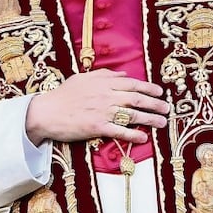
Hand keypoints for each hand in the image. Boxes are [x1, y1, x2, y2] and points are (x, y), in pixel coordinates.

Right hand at [25, 69, 169, 144]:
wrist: (45, 112)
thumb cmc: (63, 95)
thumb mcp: (83, 78)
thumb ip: (105, 75)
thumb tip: (124, 74)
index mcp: (104, 83)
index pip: (132, 84)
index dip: (149, 88)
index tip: (160, 92)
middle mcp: (106, 96)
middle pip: (137, 99)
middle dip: (155, 103)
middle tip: (167, 108)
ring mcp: (102, 112)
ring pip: (132, 114)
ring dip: (150, 119)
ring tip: (162, 122)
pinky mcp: (97, 127)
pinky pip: (119, 131)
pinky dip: (133, 134)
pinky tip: (143, 137)